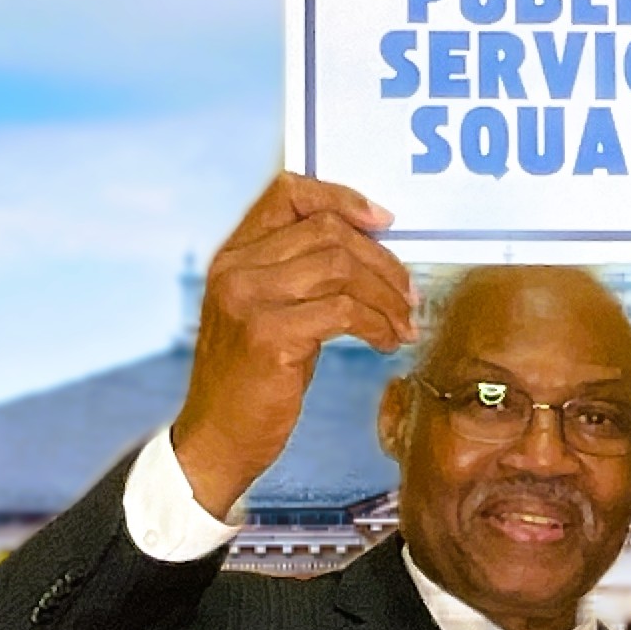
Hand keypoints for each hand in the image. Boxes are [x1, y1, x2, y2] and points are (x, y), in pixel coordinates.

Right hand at [170, 173, 415, 518]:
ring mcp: (249, 300)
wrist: (219, 437)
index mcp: (233, 254)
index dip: (342, 197)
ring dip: (387, 297)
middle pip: (328, 231)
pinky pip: (345, 311)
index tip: (384, 221)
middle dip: (383, 261)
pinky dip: (379, 325)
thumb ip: (300, 275)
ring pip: (341, 267)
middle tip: (411, 295)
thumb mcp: (268, 312)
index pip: (287, 192)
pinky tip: (389, 343)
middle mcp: (235, 268)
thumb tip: (370, 250)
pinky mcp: (269, 335)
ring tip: (404, 325)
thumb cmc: (254, 378)